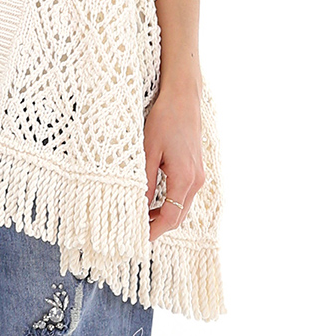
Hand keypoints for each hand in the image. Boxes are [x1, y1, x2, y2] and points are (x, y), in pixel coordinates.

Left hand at [143, 83, 203, 242]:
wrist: (183, 98)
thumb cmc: (165, 119)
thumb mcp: (149, 150)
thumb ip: (145, 181)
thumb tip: (139, 206)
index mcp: (185, 178)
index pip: (171, 217)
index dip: (155, 230)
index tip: (139, 238)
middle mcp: (196, 180)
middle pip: (179, 216)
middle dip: (159, 226)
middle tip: (137, 231)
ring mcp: (198, 174)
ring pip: (182, 206)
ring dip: (165, 214)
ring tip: (142, 217)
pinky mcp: (196, 168)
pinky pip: (184, 194)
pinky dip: (171, 202)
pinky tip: (155, 200)